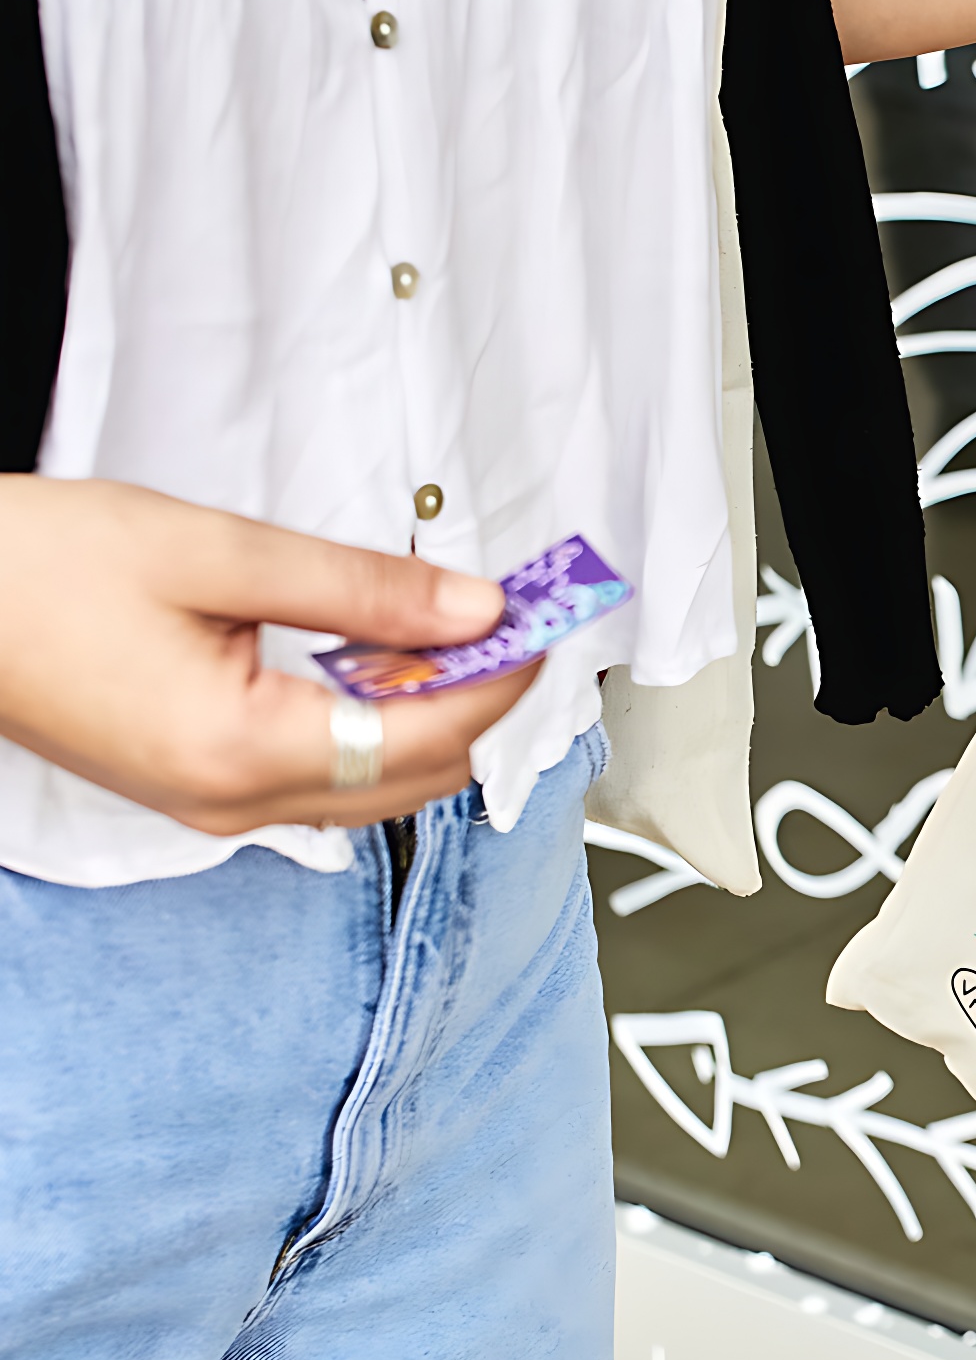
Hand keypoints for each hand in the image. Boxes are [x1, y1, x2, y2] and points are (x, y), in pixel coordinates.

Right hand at [0, 481, 539, 836]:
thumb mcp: (215, 552)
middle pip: (415, 778)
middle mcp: (233, 804)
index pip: (428, 738)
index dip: (501, 679)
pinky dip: (367, 721)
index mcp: (242, 752)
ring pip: (371, 783)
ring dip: (425, 713)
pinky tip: (372, 654)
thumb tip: (473, 609)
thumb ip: (358, 587)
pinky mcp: (194, 786)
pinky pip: (318, 773)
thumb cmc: (39, 568)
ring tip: (448, 627)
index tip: (542, 620)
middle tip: (513, 621)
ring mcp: (211, 807)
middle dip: (477, 701)